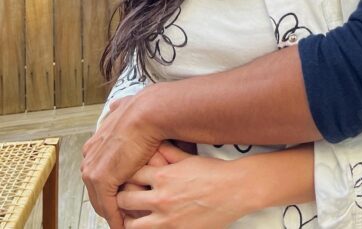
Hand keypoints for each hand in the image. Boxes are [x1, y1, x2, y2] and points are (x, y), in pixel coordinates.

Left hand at [82, 92, 162, 228]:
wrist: (148, 112)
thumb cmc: (144, 111)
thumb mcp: (125, 108)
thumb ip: (118, 110)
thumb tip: (115, 106)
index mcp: (94, 144)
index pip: (97, 174)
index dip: (109, 186)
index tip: (120, 194)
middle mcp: (89, 158)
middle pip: (96, 190)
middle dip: (109, 203)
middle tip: (122, 214)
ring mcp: (93, 170)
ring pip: (101, 201)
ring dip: (113, 214)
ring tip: (125, 224)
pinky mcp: (102, 179)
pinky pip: (109, 207)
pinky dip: (117, 219)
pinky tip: (124, 226)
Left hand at [117, 143, 252, 227]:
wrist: (235, 190)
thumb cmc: (215, 173)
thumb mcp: (188, 158)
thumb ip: (169, 153)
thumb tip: (156, 144)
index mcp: (163, 175)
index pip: (130, 175)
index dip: (125, 177)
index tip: (124, 178)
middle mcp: (161, 197)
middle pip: (125, 199)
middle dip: (122, 198)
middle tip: (123, 198)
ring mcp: (166, 218)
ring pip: (131, 223)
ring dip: (129, 219)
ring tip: (131, 216)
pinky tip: (147, 225)